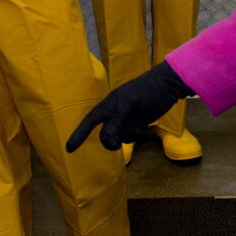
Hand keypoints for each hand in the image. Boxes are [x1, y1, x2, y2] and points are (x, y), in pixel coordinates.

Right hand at [66, 61, 194, 151]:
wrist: (167, 87)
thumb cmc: (146, 89)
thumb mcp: (131, 102)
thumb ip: (118, 119)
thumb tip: (109, 134)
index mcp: (108, 105)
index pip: (89, 121)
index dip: (79, 134)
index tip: (69, 149)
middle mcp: (115, 114)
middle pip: (105, 134)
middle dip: (110, 141)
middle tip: (116, 145)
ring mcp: (126, 120)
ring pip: (120, 137)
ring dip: (128, 135)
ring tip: (139, 126)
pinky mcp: (136, 124)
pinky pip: (131, 136)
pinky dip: (137, 135)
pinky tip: (144, 127)